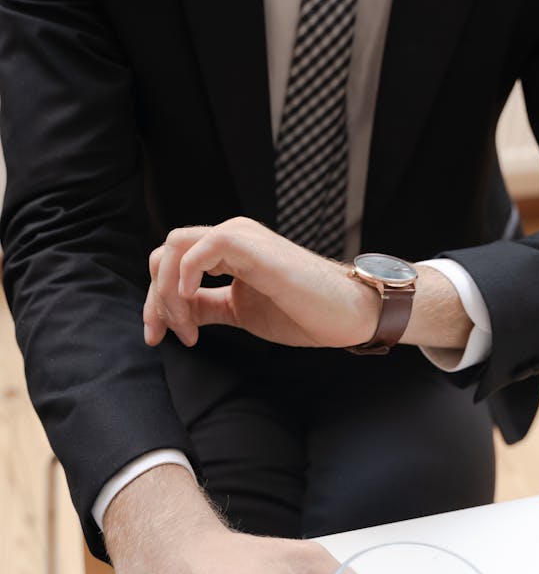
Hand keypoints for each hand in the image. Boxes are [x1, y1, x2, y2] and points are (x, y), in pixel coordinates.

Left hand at [142, 217, 472, 351]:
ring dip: (167, 292)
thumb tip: (180, 314)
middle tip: (165, 336)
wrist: (348, 314)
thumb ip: (210, 306)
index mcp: (228, 250)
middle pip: (164, 253)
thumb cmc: (306, 312)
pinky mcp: (252, 248)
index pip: (172, 262)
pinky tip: (195, 306)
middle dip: (155, 298)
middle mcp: (231, 236)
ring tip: (187, 329)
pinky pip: (200, 249)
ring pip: (174, 247)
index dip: (157, 301)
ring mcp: (241, 237)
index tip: (161, 337)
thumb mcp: (242, 311)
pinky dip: (186, 278)